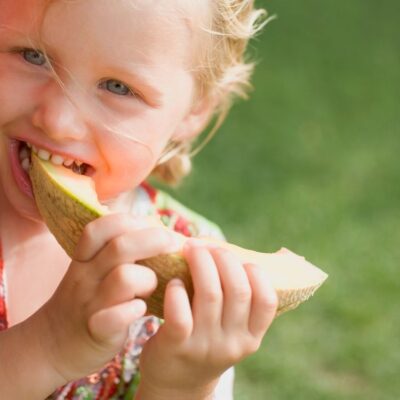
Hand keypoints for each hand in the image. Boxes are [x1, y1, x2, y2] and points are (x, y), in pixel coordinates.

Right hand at [34, 213, 178, 382]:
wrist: (53, 346)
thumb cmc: (87, 301)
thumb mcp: (92, 271)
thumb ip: (116, 252)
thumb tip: (158, 231)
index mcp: (84, 259)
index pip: (100, 227)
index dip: (129, 220)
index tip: (152, 225)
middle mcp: (85, 277)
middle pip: (120, 246)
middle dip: (153, 239)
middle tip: (173, 244)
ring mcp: (90, 304)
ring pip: (124, 277)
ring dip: (148, 278)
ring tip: (152, 286)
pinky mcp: (98, 331)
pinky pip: (118, 316)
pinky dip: (136, 310)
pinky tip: (142, 310)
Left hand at [138, 239, 277, 398]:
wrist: (176, 383)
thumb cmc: (206, 342)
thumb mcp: (231, 330)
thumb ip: (239, 302)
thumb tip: (246, 252)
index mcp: (251, 337)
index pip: (267, 300)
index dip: (255, 272)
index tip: (238, 257)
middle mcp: (232, 343)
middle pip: (237, 289)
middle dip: (224, 258)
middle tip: (209, 246)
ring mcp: (204, 346)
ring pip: (210, 293)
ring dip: (200, 263)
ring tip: (191, 249)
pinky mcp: (176, 346)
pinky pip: (179, 312)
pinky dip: (177, 289)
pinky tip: (174, 282)